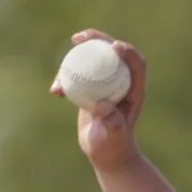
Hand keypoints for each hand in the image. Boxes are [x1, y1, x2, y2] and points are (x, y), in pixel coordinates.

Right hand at [54, 30, 147, 169]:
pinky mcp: (91, 90)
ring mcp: (105, 85)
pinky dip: (66, 80)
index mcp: (134, 90)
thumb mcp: (114, 136)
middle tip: (78, 38)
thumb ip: (112, 122)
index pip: (136, 64)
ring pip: (92, 61)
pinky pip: (78, 77)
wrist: (106, 153)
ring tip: (62, 65)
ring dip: (76, 56)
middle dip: (97, 39)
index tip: (113, 46)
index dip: (128, 51)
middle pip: (112, 53)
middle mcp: (121, 83)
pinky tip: (55, 90)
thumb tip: (103, 104)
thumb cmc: (113, 146)